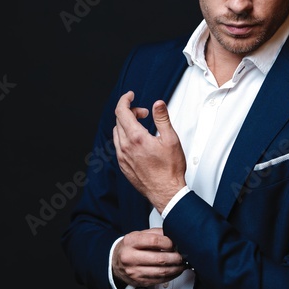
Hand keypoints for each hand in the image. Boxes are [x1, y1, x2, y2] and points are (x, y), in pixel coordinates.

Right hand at [112, 228, 187, 287]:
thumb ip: (156, 233)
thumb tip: (174, 235)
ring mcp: (134, 271)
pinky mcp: (139, 281)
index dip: (169, 242)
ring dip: (176, 268)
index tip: (175, 243)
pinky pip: (159, 280)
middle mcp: (130, 257)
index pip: (154, 241)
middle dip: (176, 257)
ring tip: (182, 263)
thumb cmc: (129, 247)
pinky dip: (171, 276)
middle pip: (159, 259)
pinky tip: (175, 271)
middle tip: (183, 255)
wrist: (115, 262)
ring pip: (161, 272)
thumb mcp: (138, 235)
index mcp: (131, 242)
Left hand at [113, 91, 186, 212]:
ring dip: (126, 124)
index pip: (122, 111)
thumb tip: (158, 104)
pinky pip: (118, 146)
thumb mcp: (171, 140)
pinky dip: (125, 137)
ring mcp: (122, 158)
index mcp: (136, 138)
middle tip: (144, 113)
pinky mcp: (123, 166)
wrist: (166, 192)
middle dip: (130, 112)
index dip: (125, 100)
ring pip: (117, 133)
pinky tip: (137, 141)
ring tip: (141, 127)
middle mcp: (125, 148)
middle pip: (119, 120)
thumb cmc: (170, 170)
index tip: (131, 96)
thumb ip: (162, 118)